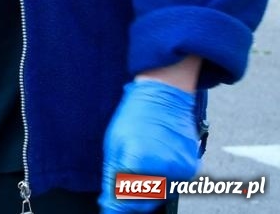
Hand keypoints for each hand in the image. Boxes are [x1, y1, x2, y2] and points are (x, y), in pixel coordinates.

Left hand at [99, 80, 199, 211]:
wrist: (163, 97)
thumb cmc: (135, 117)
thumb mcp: (114, 146)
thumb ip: (113, 179)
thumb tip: (109, 204)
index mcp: (140, 162)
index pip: (127, 200)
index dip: (116, 206)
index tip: (109, 207)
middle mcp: (164, 169)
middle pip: (146, 202)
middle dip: (132, 198)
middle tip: (121, 189)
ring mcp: (181, 170)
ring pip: (161, 195)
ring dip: (147, 189)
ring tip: (140, 165)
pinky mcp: (191, 168)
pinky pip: (173, 185)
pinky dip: (161, 180)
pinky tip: (154, 162)